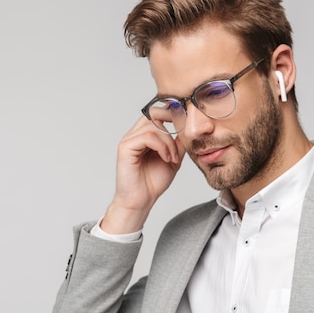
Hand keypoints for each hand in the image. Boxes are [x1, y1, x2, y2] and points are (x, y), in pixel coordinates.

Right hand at [101, 116, 184, 233]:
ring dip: (169, 142)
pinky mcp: (125, 148)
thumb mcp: (173, 157)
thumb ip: (178, 142)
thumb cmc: (153, 181)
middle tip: (184, 135)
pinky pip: (147, 137)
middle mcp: (135, 134)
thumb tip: (188, 127)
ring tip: (173, 158)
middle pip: (154, 112)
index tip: (188, 123)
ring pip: (153, 126)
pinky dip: (161, 147)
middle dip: (172, 121)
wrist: (141, 200)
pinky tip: (166, 159)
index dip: (173, 113)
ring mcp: (129, 140)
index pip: (157, 112)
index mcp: (144, 134)